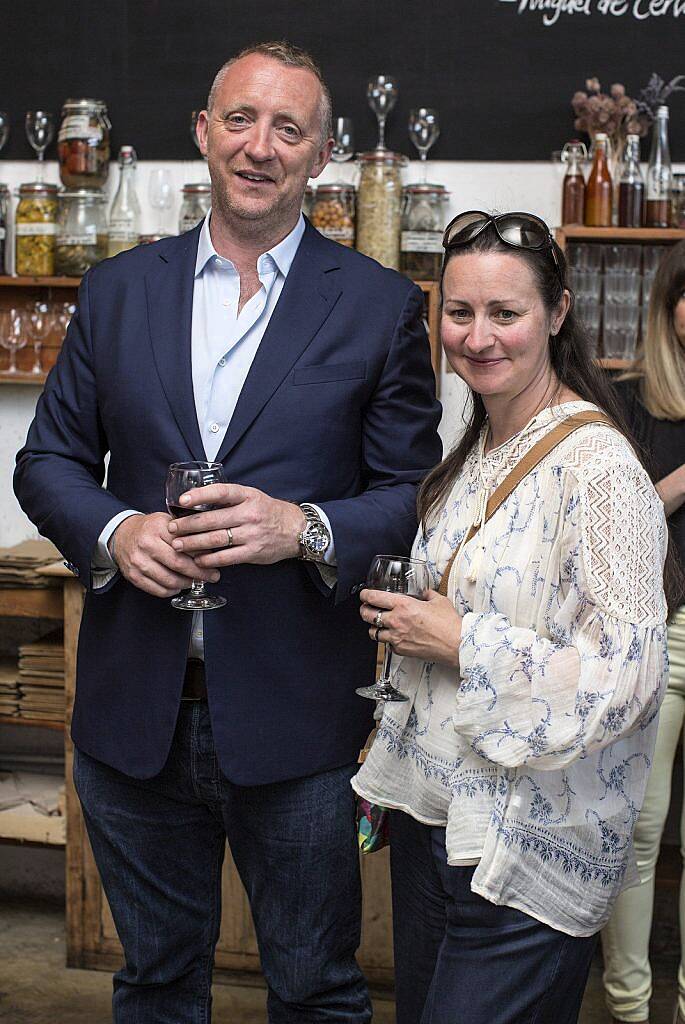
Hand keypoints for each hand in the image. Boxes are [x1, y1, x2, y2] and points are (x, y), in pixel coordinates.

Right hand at [112, 512, 219, 597]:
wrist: (122, 534)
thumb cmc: (150, 528)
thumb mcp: (167, 520)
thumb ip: (186, 530)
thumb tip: (210, 546)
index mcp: (158, 527)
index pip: (185, 544)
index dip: (202, 555)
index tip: (214, 560)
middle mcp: (146, 544)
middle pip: (179, 564)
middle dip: (199, 573)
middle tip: (212, 576)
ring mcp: (138, 561)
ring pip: (170, 580)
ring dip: (187, 583)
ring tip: (195, 581)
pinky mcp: (133, 576)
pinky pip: (158, 590)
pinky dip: (172, 590)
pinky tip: (179, 585)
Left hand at [167, 484, 305, 566]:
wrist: (295, 530)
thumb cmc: (268, 512)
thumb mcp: (252, 497)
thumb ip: (229, 499)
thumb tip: (197, 502)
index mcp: (247, 496)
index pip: (221, 492)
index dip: (200, 495)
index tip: (182, 500)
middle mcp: (249, 514)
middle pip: (212, 519)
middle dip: (188, 525)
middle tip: (172, 528)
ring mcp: (252, 534)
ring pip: (216, 539)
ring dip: (193, 543)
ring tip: (178, 545)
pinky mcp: (253, 552)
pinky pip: (226, 557)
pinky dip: (209, 559)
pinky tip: (197, 560)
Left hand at [360, 587, 461, 668]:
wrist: (456, 644)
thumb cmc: (449, 624)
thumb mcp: (438, 601)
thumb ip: (427, 594)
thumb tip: (424, 592)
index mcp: (404, 605)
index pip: (375, 598)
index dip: (365, 595)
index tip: (364, 594)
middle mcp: (397, 621)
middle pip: (368, 615)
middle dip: (364, 610)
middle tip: (365, 608)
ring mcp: (397, 637)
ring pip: (373, 633)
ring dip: (373, 627)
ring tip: (376, 624)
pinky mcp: (400, 650)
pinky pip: (387, 645)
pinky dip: (388, 640)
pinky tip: (393, 637)